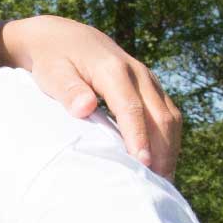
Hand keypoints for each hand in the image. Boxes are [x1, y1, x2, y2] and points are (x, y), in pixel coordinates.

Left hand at [1, 15, 182, 178]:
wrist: (63, 37)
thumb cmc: (53, 60)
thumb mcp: (52, 73)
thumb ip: (69, 91)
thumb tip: (85, 108)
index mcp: (113, 70)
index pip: (131, 108)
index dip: (139, 137)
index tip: (143, 164)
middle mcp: (138, 73)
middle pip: (160, 115)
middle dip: (162, 150)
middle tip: (159, 185)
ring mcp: (147, 79)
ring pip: (170, 116)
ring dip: (170, 148)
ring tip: (165, 180)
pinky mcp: (150, 87)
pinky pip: (167, 114)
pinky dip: (169, 139)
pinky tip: (163, 161)